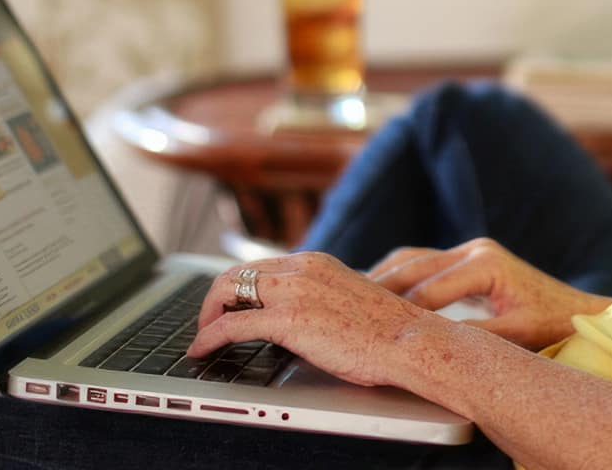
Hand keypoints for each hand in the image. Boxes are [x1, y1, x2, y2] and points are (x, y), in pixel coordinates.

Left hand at [187, 253, 429, 387]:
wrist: (408, 340)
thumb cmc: (388, 331)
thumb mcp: (348, 300)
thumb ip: (321, 298)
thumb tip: (302, 318)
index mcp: (315, 262)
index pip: (260, 265)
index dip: (236, 288)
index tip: (228, 307)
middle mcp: (301, 268)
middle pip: (236, 273)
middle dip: (215, 299)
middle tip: (209, 323)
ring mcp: (293, 291)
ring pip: (227, 289)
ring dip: (207, 315)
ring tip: (203, 337)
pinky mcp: (288, 319)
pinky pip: (232, 324)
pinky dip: (209, 337)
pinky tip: (203, 350)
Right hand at [368, 238, 611, 349]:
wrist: (575, 310)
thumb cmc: (550, 324)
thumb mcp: (515, 336)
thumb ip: (475, 338)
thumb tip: (433, 345)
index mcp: (486, 263)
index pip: (430, 290)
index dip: (401, 313)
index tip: (374, 330)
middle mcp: (475, 250)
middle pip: (413, 265)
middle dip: (379, 288)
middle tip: (346, 309)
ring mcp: (470, 250)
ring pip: (413, 258)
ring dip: (383, 277)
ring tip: (352, 299)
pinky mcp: (467, 258)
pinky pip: (422, 262)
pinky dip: (397, 275)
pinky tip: (375, 293)